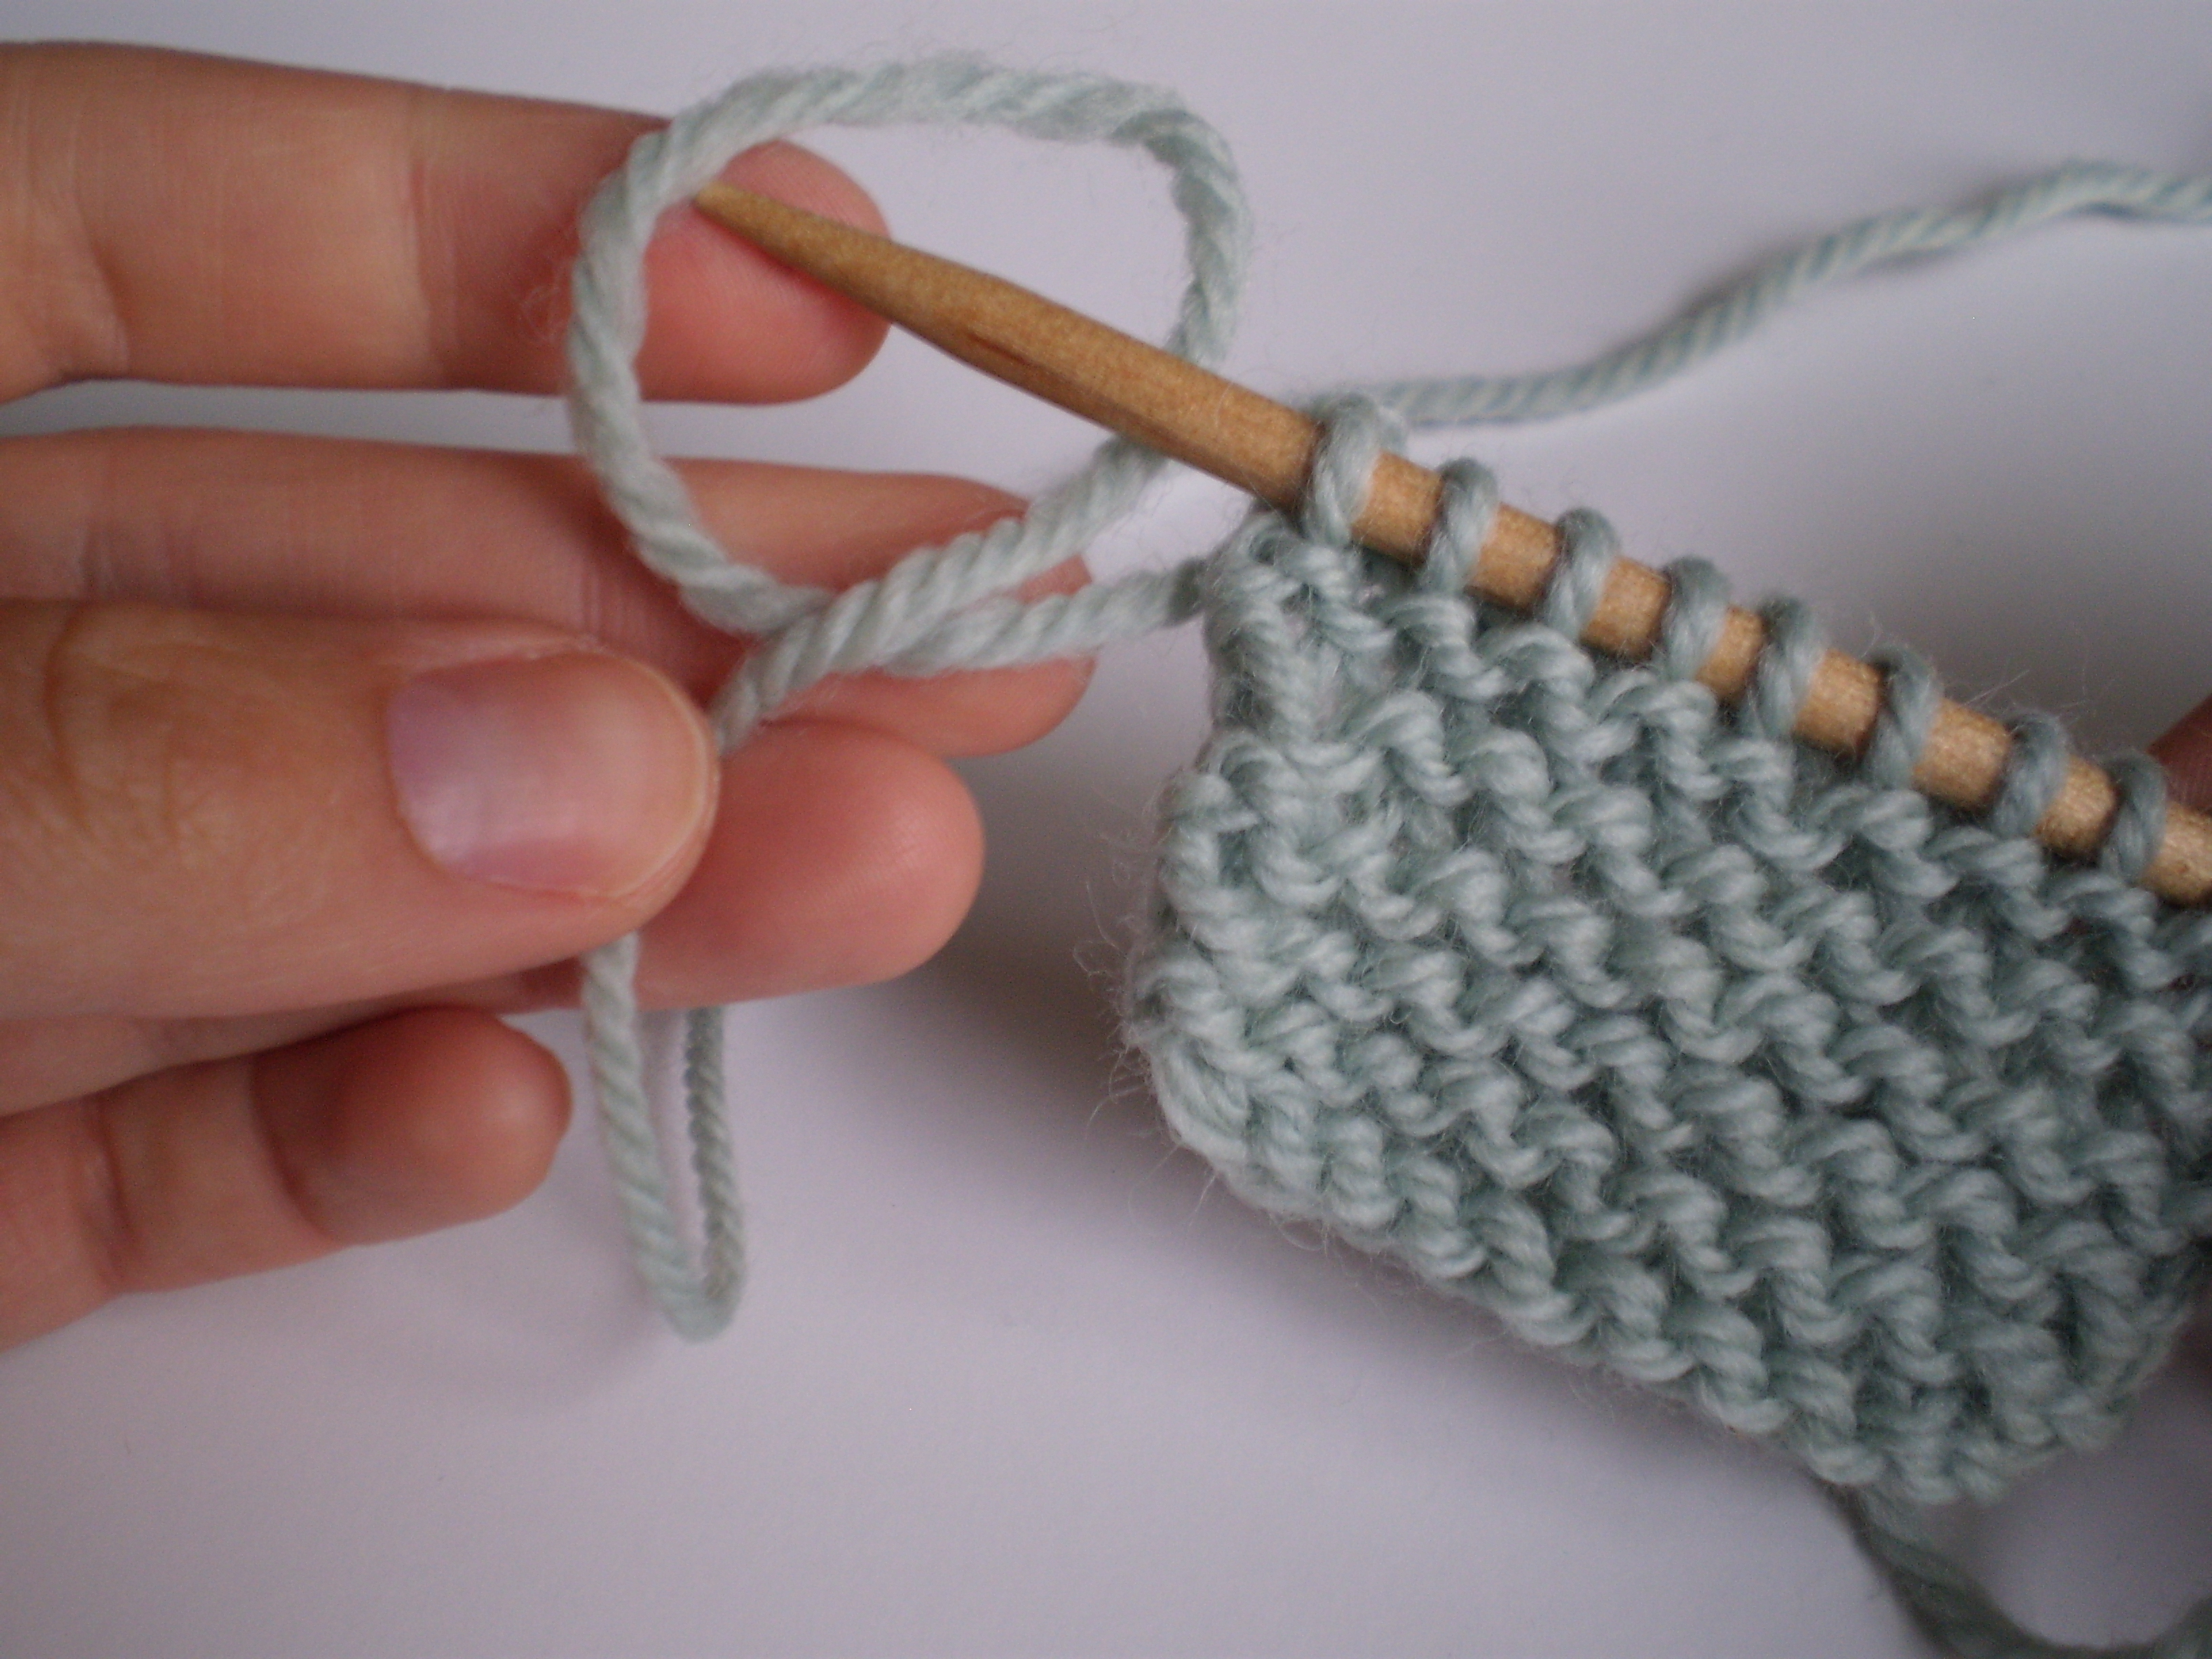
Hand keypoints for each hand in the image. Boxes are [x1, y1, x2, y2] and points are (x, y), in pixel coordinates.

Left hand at [0, 46, 1088, 1348]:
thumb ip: (138, 775)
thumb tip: (566, 769)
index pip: (153, 220)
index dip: (514, 231)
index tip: (823, 291)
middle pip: (331, 591)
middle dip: (669, 619)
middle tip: (970, 636)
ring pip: (311, 872)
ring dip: (595, 889)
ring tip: (871, 867)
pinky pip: (167, 1134)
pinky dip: (338, 1133)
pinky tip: (497, 1106)